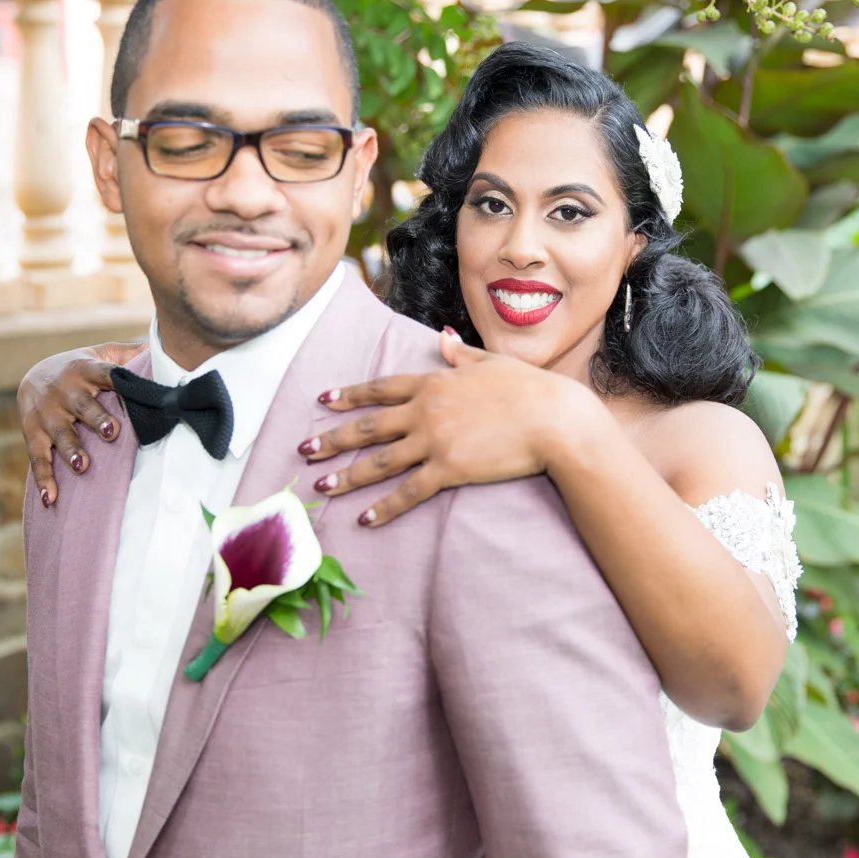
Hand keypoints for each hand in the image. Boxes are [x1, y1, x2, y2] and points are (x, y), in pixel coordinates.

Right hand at [19, 342, 141, 505]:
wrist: (33, 374)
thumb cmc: (80, 369)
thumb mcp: (102, 355)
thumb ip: (129, 354)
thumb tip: (163, 348)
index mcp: (85, 370)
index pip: (103, 373)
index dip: (115, 379)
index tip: (129, 388)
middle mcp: (64, 391)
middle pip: (81, 405)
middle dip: (95, 418)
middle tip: (111, 432)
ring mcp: (46, 414)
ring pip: (59, 433)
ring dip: (70, 449)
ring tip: (82, 466)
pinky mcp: (32, 433)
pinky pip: (37, 458)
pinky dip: (43, 479)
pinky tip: (50, 498)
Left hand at [299, 329, 584, 526]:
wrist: (554, 418)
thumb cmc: (530, 389)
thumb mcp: (492, 363)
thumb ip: (461, 355)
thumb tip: (443, 337)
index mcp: (434, 381)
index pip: (381, 388)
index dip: (350, 395)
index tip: (324, 400)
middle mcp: (425, 410)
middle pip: (368, 426)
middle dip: (332, 438)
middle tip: (303, 449)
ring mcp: (434, 440)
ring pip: (378, 461)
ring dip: (346, 475)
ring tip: (320, 487)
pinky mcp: (448, 469)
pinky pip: (408, 492)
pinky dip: (384, 508)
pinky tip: (364, 520)